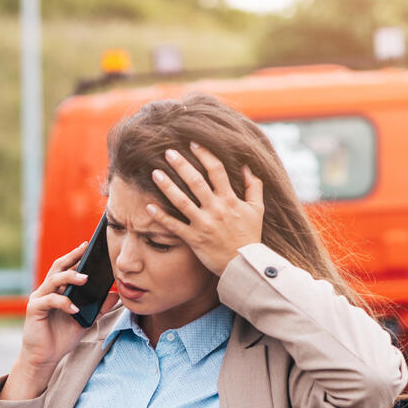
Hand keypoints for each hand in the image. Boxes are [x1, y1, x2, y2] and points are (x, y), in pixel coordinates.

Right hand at [1, 242, 119, 398]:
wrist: (45, 358)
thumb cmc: (61, 337)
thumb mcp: (85, 320)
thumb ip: (98, 308)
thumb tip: (115, 295)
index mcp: (57, 290)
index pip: (66, 267)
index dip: (76, 256)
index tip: (89, 246)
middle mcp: (46, 290)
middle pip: (58, 267)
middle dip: (72, 257)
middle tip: (85, 250)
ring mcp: (38, 298)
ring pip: (53, 280)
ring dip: (69, 277)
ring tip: (85, 278)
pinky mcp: (34, 310)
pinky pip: (49, 301)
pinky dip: (63, 303)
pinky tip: (75, 309)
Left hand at [145, 143, 264, 274]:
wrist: (244, 264)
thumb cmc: (250, 236)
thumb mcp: (258, 209)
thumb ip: (254, 186)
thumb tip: (248, 166)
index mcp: (230, 199)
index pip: (216, 170)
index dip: (204, 154)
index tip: (193, 143)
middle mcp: (216, 209)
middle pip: (195, 181)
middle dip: (181, 164)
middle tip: (168, 151)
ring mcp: (203, 224)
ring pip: (182, 201)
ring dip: (167, 186)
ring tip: (155, 173)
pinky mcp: (194, 239)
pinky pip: (174, 226)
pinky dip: (161, 217)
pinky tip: (149, 206)